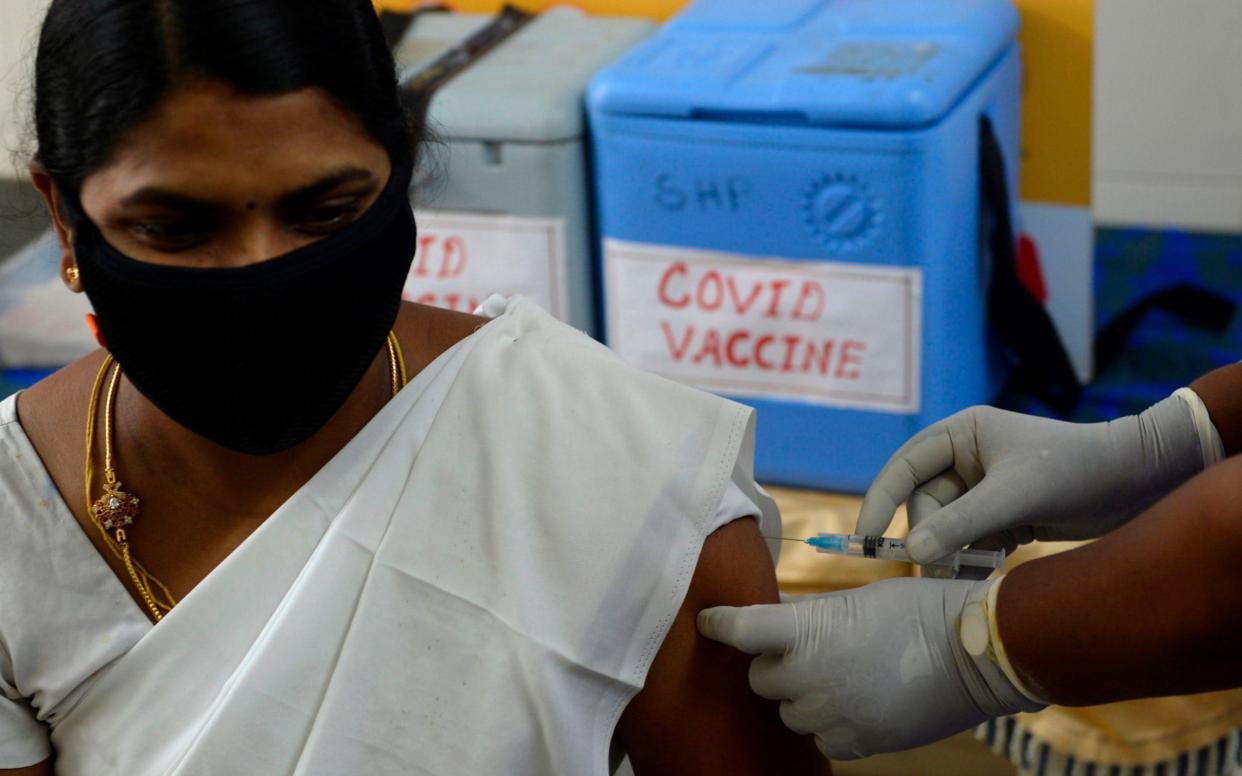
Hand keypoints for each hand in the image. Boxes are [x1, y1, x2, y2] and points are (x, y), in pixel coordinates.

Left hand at [697, 577, 1042, 758]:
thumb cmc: (916, 613)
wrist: (975, 654)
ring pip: (788, 712)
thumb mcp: (854, 602)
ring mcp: (831, 715)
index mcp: (805, 632)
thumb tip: (774, 620)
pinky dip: (829, 724)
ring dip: (801, 697)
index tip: (707, 622)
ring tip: (840, 677)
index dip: (718, 624)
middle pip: (759, 678)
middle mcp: (809, 677)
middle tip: (805, 651)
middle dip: (775, 666)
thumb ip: (808, 617)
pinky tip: (856, 702)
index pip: (739, 629)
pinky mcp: (855, 743)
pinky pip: (820, 738)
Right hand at [857, 395, 1205, 564]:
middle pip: (925, 504)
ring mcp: (985, 486)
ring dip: (955, 552)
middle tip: (939, 571)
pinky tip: (994, 568)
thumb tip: (909, 553)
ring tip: (973, 572)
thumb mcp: (1013, 496)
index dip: (880, 501)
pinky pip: (971, 538)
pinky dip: (976, 556)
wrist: (1137, 482)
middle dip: (931, 538)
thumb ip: (959, 524)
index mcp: (961, 434)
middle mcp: (967, 457)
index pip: (903, 467)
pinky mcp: (1004, 512)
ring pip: (947, 526)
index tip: (866, 537)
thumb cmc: (1075, 471)